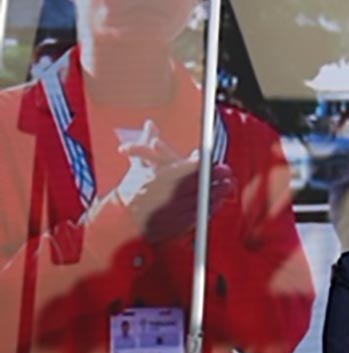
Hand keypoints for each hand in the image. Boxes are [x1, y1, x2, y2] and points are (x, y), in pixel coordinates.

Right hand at [116, 121, 235, 244]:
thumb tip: (150, 124)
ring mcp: (163, 214)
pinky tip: (215, 205)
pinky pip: (191, 220)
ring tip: (226, 187)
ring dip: (213, 195)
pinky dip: (205, 212)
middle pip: (192, 186)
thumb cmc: (130, 189)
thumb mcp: (138, 165)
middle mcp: (158, 197)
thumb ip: (147, 143)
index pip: (182, 171)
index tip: (217, 163)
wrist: (117, 219)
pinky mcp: (167, 229)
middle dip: (213, 180)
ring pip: (194, 203)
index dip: (202, 167)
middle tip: (227, 173)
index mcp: (152, 180)